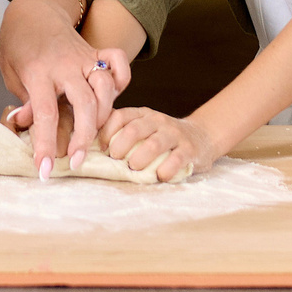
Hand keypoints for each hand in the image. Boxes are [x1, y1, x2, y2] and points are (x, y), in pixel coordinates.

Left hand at [0, 31, 131, 176]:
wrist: (33, 11)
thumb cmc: (18, 45)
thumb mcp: (11, 73)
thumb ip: (24, 99)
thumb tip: (25, 124)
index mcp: (39, 73)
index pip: (46, 114)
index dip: (45, 145)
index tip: (45, 170)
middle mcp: (66, 65)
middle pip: (85, 103)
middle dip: (83, 137)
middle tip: (76, 161)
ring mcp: (85, 57)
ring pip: (106, 88)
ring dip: (103, 115)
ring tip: (94, 134)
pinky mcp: (97, 52)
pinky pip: (118, 63)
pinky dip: (122, 79)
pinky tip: (114, 97)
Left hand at [102, 107, 218, 183]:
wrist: (202, 137)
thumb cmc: (163, 138)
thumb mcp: (145, 128)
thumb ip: (123, 132)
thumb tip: (89, 144)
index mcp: (143, 115)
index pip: (119, 117)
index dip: (105, 133)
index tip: (101, 149)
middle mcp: (158, 121)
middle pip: (134, 130)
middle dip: (120, 147)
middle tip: (116, 159)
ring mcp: (175, 134)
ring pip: (154, 144)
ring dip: (139, 159)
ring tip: (135, 168)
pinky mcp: (189, 149)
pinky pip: (176, 160)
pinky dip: (165, 171)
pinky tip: (159, 176)